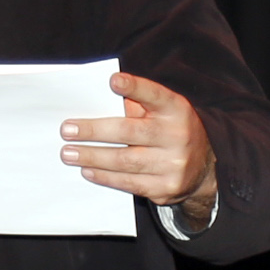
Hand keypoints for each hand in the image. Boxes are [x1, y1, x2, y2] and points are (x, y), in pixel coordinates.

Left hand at [62, 71, 216, 221]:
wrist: (203, 170)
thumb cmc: (171, 131)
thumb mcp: (162, 113)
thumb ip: (137, 105)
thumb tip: (97, 101)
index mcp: (177, 110)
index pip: (154, 96)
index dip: (135, 87)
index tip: (112, 81)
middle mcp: (178, 136)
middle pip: (130, 132)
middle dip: (95, 130)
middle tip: (67, 130)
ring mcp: (173, 165)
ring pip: (125, 161)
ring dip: (93, 157)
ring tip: (69, 153)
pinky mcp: (165, 188)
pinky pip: (130, 182)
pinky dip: (105, 177)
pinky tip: (87, 170)